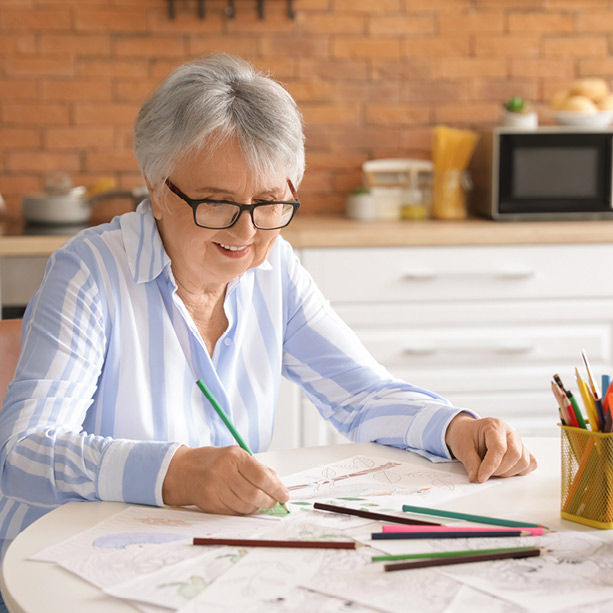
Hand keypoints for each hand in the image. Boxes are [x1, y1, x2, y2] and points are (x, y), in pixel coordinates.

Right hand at [162, 445, 288, 514]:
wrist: (183, 470)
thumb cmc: (215, 461)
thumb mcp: (236, 455)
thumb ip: (258, 469)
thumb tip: (279, 485)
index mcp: (234, 457)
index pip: (261, 476)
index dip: (276, 488)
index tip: (284, 495)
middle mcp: (223, 472)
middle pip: (254, 494)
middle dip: (269, 501)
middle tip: (275, 502)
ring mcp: (215, 489)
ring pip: (245, 506)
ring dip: (256, 507)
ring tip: (259, 502)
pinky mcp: (210, 504)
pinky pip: (233, 512)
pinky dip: (243, 510)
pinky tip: (244, 504)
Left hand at [445, 413, 536, 482]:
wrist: (468, 431)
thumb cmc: (466, 435)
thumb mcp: (462, 446)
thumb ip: (470, 463)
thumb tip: (476, 479)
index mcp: (494, 426)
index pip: (498, 447)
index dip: (490, 465)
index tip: (481, 478)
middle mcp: (510, 432)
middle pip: (514, 454)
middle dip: (499, 470)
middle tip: (484, 473)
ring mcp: (518, 441)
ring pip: (523, 461)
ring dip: (508, 472)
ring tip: (492, 470)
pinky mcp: (523, 450)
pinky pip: (530, 463)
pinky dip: (519, 471)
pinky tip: (505, 470)